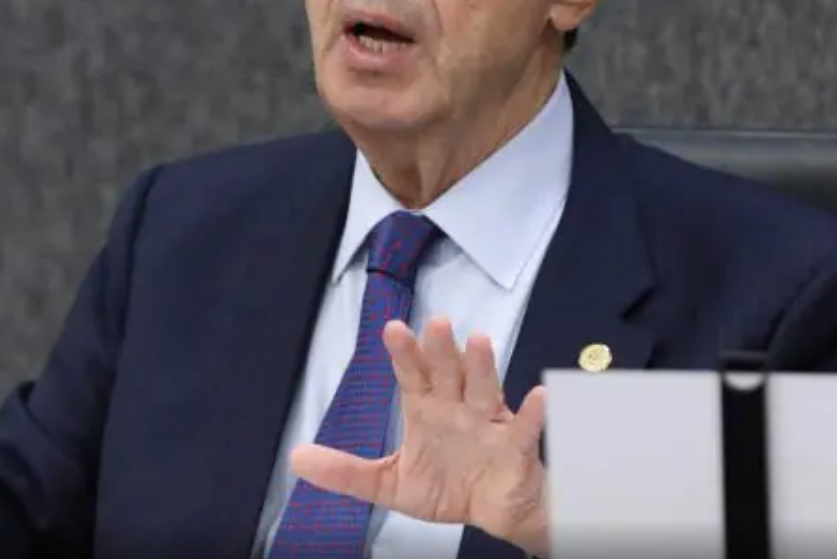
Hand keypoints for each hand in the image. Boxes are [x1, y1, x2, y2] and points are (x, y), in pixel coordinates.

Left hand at [290, 317, 550, 556]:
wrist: (492, 513)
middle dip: (442, 349)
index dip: (404, 353)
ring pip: (485, 388)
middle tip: (436, 322)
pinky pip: (524, 428)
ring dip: (483, 366)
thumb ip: (345, 471)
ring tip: (479, 341)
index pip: (412, 375)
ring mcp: (488, 423)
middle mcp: (456, 406)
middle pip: (449, 371)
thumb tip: (297, 458)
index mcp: (426, 409)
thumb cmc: (446, 486)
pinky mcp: (516, 447)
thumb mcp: (388, 482)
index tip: (393, 328)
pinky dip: (534, 413)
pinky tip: (539, 396)